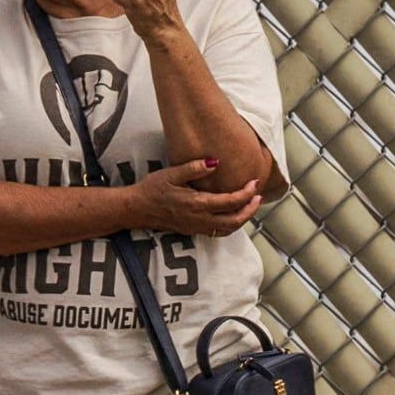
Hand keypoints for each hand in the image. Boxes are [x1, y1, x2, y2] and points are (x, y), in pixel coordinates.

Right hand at [125, 158, 262, 237]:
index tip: (255, 183)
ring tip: (250, 205)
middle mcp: (199, 219)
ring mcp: (196, 228)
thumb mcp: (171, 173)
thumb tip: (215, 162)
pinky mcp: (192, 231)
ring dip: (242, 219)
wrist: (135, 209)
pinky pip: (218, 232)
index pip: (230, 202)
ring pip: (227, 229)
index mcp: (196, 204)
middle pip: (234, 221)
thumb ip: (194, 168)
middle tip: (258, 196)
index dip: (246, 193)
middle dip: (250, 210)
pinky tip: (233, 213)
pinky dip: (230, 224)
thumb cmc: (152, 189)